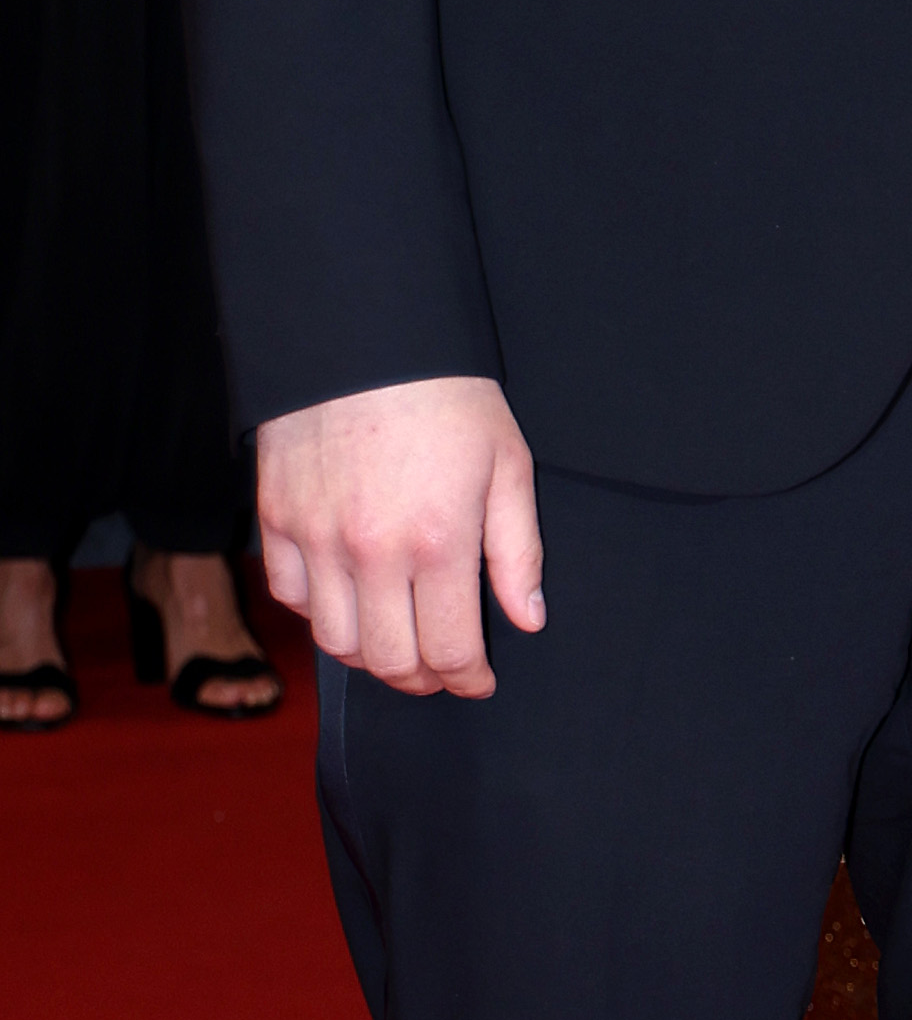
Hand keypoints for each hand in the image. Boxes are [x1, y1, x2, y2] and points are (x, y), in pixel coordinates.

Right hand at [256, 375, 543, 693]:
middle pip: (389, 661)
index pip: (449, 650)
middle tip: (440, 671)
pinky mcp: (277, 519)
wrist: (365, 338)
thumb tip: (527, 620)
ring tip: (397, 643)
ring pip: (336, 641)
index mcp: (439, 542)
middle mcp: (372, 551)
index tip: (477, 681)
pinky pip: (292, 597)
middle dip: (422, 680)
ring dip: (370, 656)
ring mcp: (317, 538)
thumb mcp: (508, 466)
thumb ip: (518, 552)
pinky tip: (349, 600)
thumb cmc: (449, 399)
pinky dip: (320, 613)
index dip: (468, 680)